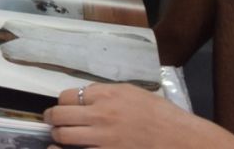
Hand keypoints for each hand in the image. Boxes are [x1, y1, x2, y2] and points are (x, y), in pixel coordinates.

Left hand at [45, 83, 214, 146]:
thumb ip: (106, 93)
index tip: (64, 107)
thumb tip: (86, 96)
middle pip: (60, 115)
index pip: (67, 96)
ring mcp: (103, 138)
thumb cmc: (161, 115)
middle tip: (53, 121)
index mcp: (107, 95)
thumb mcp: (133, 93)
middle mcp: (100, 115)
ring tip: (58, 137)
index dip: (63, 102)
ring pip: (63, 136)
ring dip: (57, 136)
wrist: (181, 140)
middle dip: (52, 118)